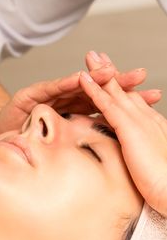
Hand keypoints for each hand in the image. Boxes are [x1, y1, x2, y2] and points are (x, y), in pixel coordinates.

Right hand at [0, 54, 160, 142]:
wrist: (1, 132)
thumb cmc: (33, 136)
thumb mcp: (65, 139)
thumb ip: (88, 137)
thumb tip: (116, 150)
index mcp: (80, 111)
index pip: (108, 103)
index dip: (130, 99)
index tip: (154, 96)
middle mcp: (68, 99)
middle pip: (96, 89)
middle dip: (119, 82)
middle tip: (140, 76)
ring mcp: (51, 95)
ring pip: (76, 85)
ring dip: (94, 78)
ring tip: (112, 71)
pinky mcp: (33, 94)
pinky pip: (50, 89)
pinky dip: (65, 83)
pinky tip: (78, 78)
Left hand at [79, 69, 166, 216]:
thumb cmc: (164, 183)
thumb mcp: (149, 162)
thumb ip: (140, 153)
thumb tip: (134, 154)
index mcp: (150, 125)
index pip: (132, 101)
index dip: (120, 87)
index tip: (111, 76)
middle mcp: (145, 117)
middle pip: (124, 90)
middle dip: (111, 72)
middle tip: (99, 56)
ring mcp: (137, 120)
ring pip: (114, 91)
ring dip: (101, 73)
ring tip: (90, 56)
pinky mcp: (128, 128)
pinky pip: (106, 104)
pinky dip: (94, 89)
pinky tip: (82, 78)